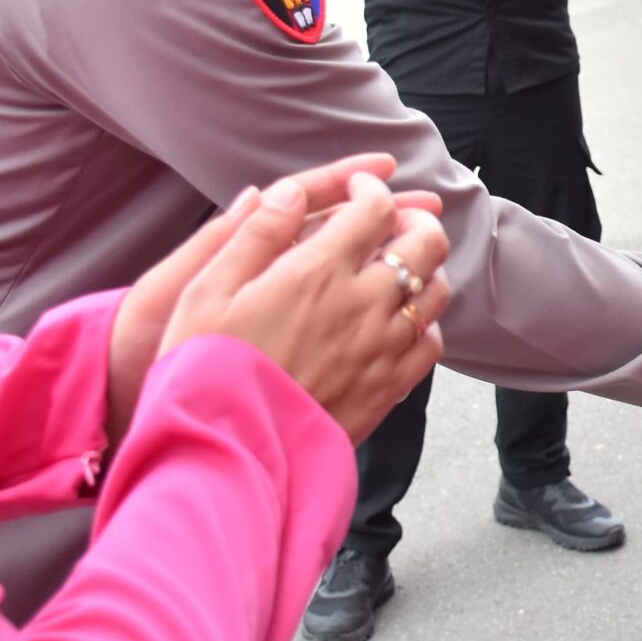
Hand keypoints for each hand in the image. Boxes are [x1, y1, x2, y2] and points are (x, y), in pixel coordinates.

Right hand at [159, 171, 451, 443]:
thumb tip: (290, 192)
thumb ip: (255, 234)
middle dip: (413, 221)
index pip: (375, 208)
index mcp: (317, 272)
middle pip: (426, 243)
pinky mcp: (388, 389)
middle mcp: (362, 306)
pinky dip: (423, 324)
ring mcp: (382, 349)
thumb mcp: (207, 289)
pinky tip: (396, 325)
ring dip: (423, 271)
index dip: (371, 189)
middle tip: (388, 225)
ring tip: (396, 271)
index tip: (357, 191)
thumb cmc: (206, 367)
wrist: (224, 452)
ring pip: (436, 291)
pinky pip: (430, 344)